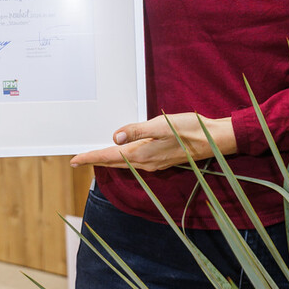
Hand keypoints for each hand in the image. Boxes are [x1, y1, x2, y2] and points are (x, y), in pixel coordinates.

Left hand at [70, 112, 236, 170]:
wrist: (215, 139)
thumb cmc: (191, 130)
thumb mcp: (162, 126)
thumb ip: (137, 131)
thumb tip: (115, 138)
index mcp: (142, 154)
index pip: (109, 157)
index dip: (90, 157)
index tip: (74, 159)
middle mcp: (146, 162)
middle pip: (114, 162)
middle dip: (95, 160)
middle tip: (78, 159)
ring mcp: (154, 162)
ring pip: (124, 162)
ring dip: (108, 160)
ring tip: (95, 156)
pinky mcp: (161, 158)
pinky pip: (135, 161)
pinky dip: (123, 158)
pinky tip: (122, 152)